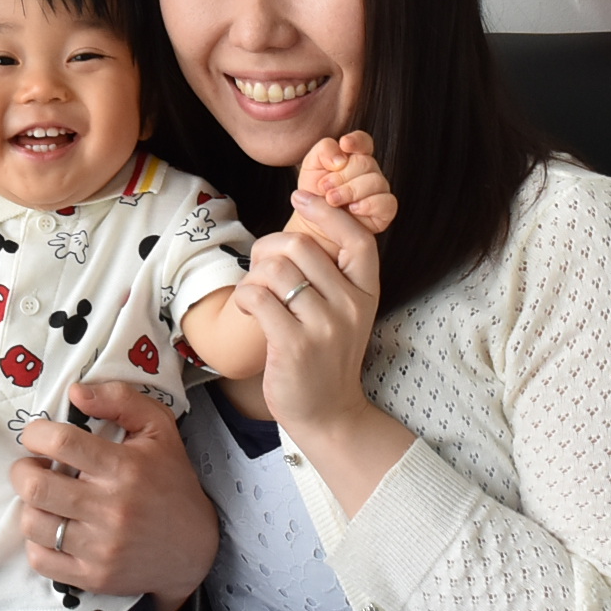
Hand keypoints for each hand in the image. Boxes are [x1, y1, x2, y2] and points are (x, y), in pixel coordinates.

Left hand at [13, 382, 218, 610]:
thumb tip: (74, 393)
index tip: (37, 436)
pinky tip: (52, 527)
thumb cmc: (171, 480)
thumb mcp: (158, 428)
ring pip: (32, 523)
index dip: (36, 434)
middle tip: (32, 466)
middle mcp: (111, 509)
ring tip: (45, 498)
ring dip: (29, 505)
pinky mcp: (93, 577)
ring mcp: (101, 548)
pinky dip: (37, 541)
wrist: (194, 547)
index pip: (61, 442)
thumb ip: (120, 399)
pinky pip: (40, 559)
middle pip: (35, 486)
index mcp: (124, 468)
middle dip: (22, 470)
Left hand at [240, 192, 413, 515]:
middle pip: (302, 246)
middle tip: (261, 267)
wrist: (328, 414)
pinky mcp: (294, 345)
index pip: (357, 238)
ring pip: (276, 270)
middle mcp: (351, 307)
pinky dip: (244, 298)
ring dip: (254, 276)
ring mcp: (325, 327)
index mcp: (366, 293)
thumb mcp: (345, 312)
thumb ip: (331, 274)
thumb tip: (300, 223)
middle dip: (269, 248)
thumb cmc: (327, 357)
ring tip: (255, 294)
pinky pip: (257, 297)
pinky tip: (248, 311)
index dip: (328, 212)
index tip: (301, 197)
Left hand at [297, 131, 396, 242]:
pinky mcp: (384, 212)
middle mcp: (369, 172)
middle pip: (366, 162)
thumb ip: (324, 150)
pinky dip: (368, 204)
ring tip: (331, 200)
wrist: (312, 224)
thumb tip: (340, 155)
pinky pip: (387, 202)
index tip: (344, 144)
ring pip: (376, 181)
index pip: (364, 142)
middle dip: (341, 175)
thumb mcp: (311, 167)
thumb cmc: (312, 194)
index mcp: (352, 158)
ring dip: (351, 190)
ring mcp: (378, 191)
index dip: (357, 141)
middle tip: (323, 187)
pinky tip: (352, 209)